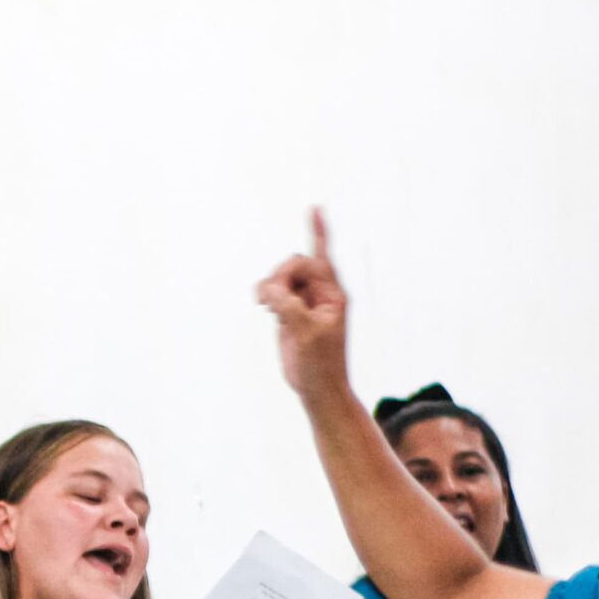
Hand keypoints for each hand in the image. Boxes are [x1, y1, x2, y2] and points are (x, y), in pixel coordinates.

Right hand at [255, 208, 350, 402]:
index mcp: (333, 295)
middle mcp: (320, 294)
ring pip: (281, 277)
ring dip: (270, 286)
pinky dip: (267, 293)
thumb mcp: (306, 333)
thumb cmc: (320, 364)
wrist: (318, 388)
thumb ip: (289, 305)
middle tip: (270, 302)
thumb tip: (269, 289)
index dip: (314, 237)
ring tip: (265, 304)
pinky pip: (275, 291)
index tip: (314, 209)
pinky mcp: (290, 313)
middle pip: (294, 265)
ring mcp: (304, 302)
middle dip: (279, 277)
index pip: (318, 260)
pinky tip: (265, 303)